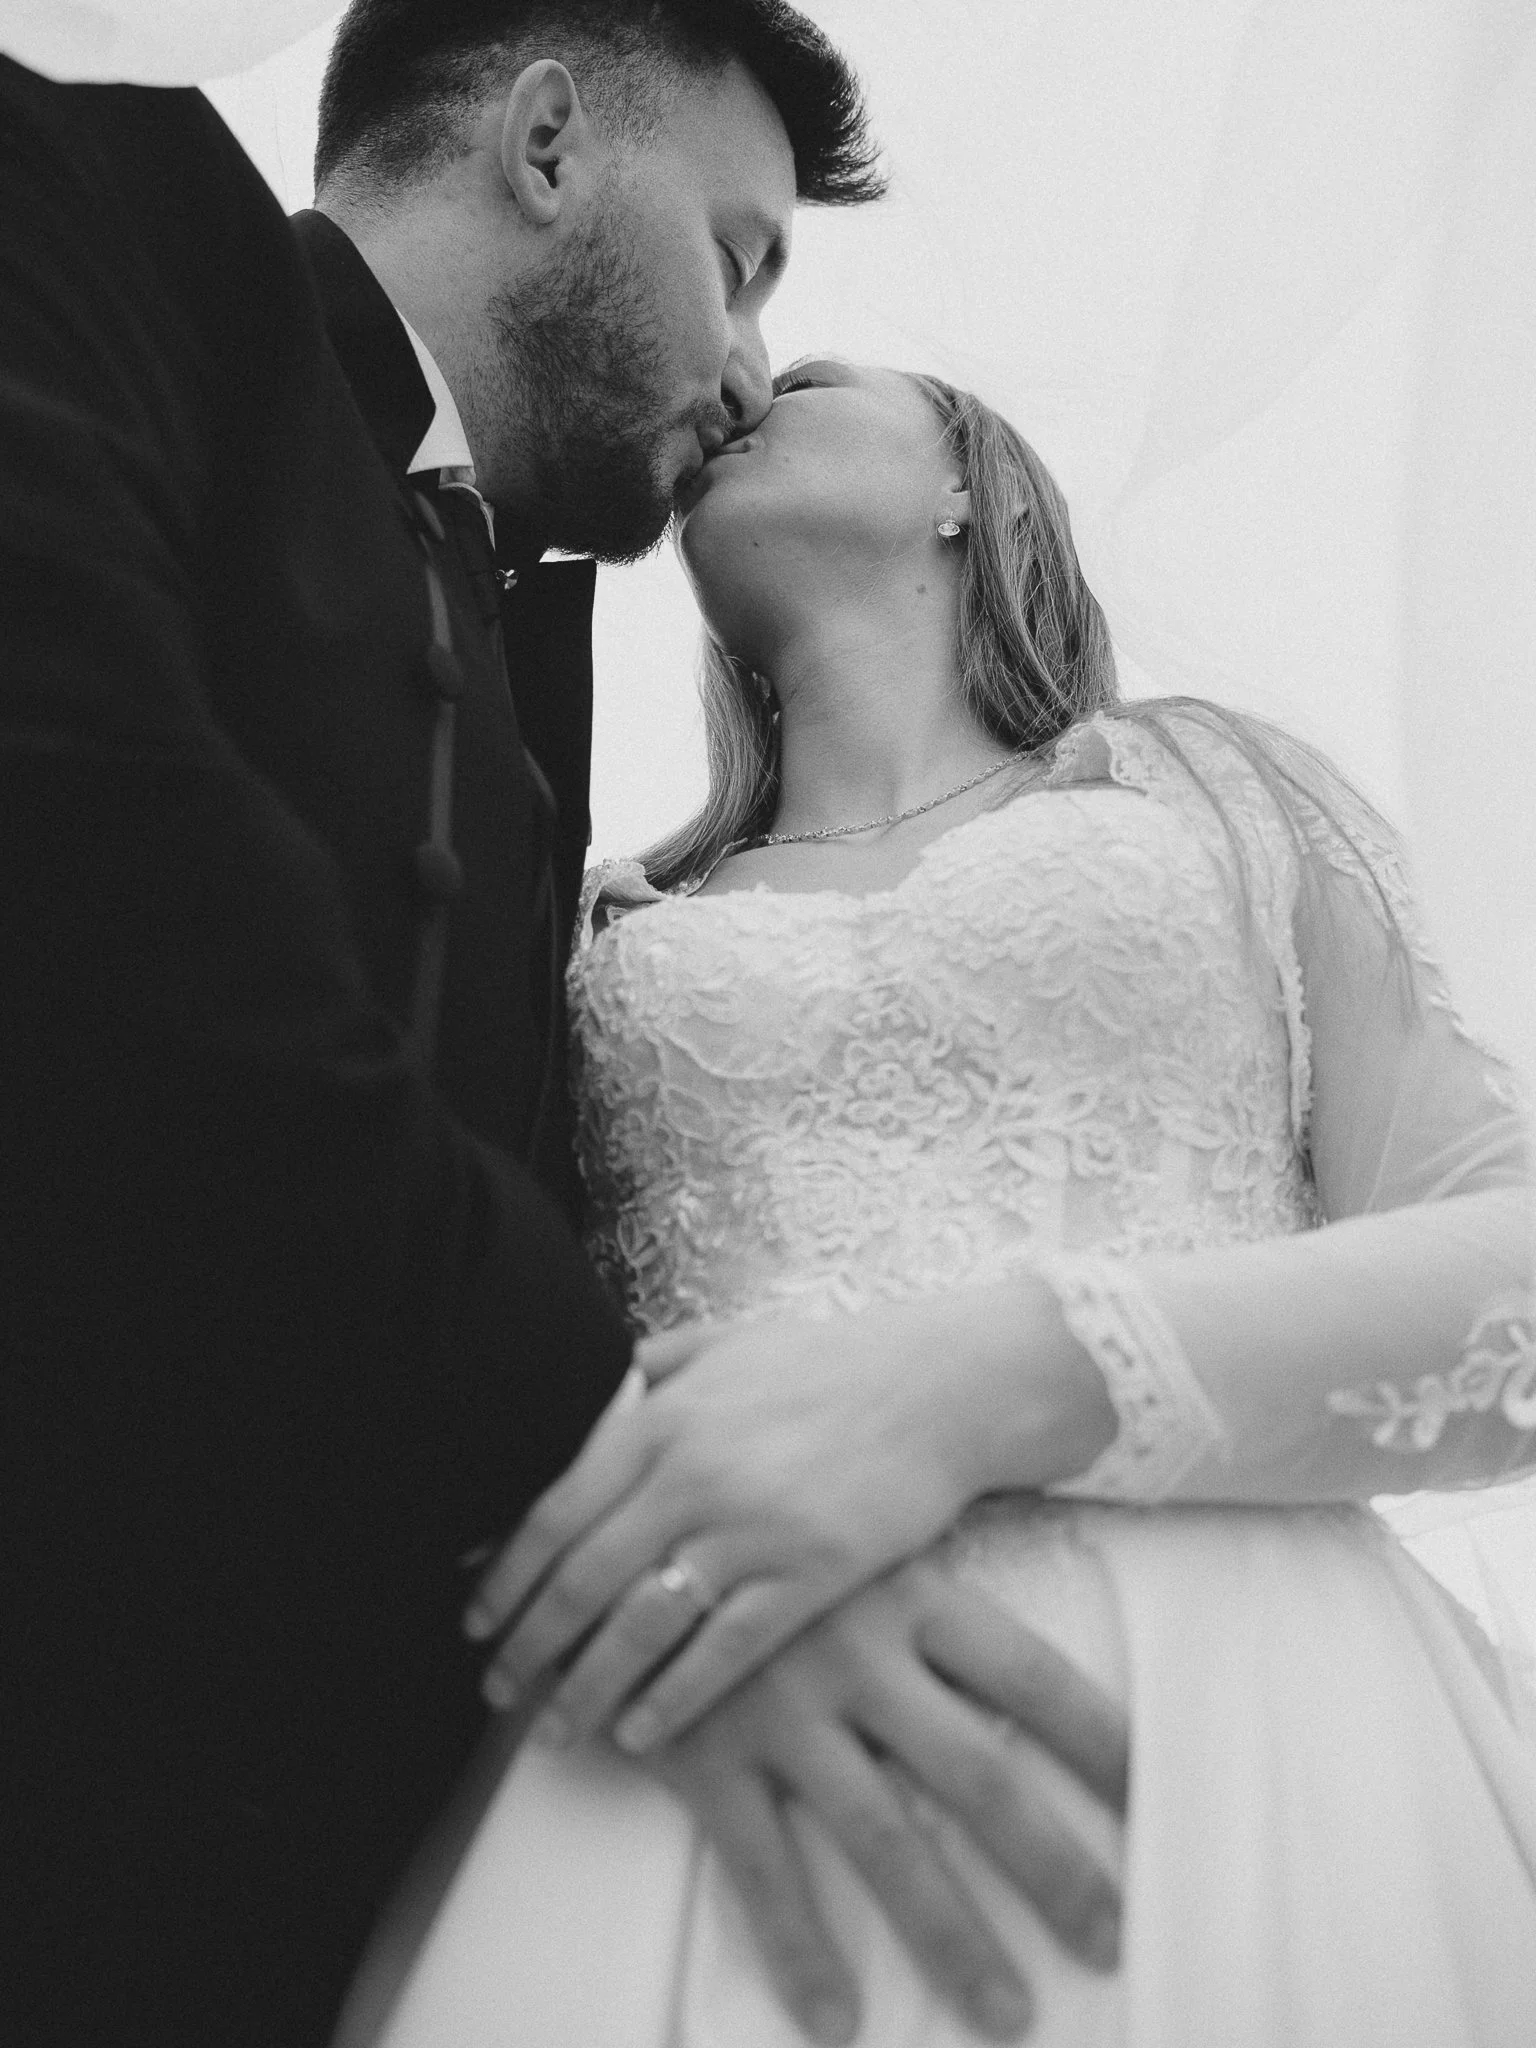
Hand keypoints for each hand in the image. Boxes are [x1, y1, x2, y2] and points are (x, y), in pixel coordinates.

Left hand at [464, 1282, 1106, 1744]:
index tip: (474, 1617)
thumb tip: (583, 1396)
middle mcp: (694, 1475)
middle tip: (495, 1688)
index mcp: (664, 1416)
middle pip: (584, 1579)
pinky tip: (641, 1733)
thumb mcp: (724, 1344)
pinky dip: (674, 1700)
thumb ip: (650, 1369)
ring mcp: (752, 1529)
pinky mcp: (809, 1574)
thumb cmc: (826, 1364)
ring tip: (555, 1727)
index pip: (556, 1509)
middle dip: (529, 1643)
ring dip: (587, 1686)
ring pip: (643, 1626)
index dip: (505, 1572)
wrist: (938, 1385)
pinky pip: (723, 1653)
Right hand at [644, 1555, 1126, 2044]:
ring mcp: (781, 1709)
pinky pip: (762, 1869)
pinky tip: (837, 2020)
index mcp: (908, 1595)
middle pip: (978, 1776)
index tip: (1154, 1805)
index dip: (1099, 1743)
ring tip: (1007, 2013)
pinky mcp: (706, 1754)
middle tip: (1108, 1939)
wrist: (624, 1531)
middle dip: (1052, 1867)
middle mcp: (856, 1654)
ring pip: (885, 1840)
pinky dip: (800, 1949)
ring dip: (951, 1936)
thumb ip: (936, 1596)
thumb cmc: (767, 1541)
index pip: (1030, 1675)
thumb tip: (1031, 1641)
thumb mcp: (861, 1543)